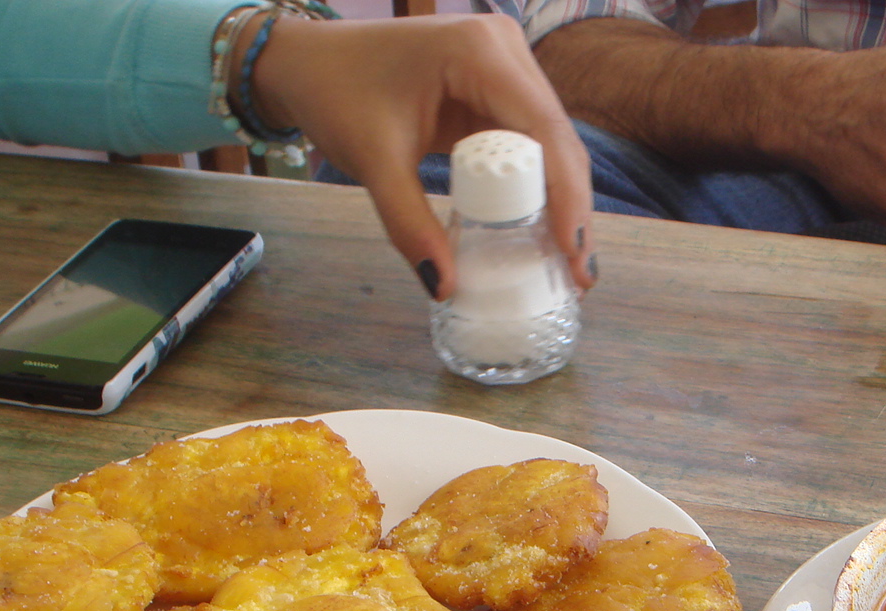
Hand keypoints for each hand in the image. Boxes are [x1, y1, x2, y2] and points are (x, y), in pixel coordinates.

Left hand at [249, 15, 594, 298]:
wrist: (307, 62)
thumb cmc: (334, 92)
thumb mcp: (373, 160)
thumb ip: (409, 223)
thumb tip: (444, 286)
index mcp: (479, 51)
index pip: (543, 130)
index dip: (567, 196)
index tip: (574, 253)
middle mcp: (505, 49)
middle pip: (557, 139)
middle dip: (570, 208)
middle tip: (579, 274)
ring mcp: (506, 66)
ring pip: (550, 145)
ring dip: (560, 202)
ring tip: (568, 262)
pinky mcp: (498, 87)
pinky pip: (529, 143)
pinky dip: (536, 188)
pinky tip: (543, 231)